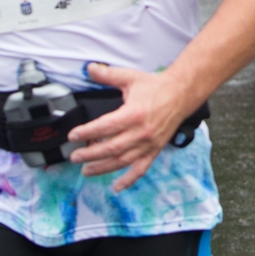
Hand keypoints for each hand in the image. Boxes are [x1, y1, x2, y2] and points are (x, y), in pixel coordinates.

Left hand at [67, 63, 193, 190]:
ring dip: (102, 168)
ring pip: (122, 161)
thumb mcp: (130, 78)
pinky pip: (141, 169)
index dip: (86, 133)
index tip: (73, 135)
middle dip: (89, 154)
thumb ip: (108, 75)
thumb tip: (90, 68)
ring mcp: (148, 143)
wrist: (181, 94)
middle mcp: (141, 132)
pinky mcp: (154, 150)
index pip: (104, 127)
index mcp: (133, 114)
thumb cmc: (156, 87)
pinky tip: (117, 187)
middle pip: (110, 148)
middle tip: (75, 156)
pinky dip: (129, 180)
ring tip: (86, 170)